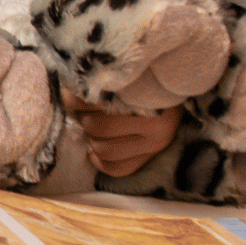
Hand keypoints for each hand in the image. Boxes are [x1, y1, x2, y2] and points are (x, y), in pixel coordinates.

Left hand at [62, 90, 180, 177]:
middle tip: (83, 110)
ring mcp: (155, 143)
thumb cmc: (145, 79)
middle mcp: (155, 124)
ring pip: (104, 150)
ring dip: (91, 138)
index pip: (96, 102)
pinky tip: (92, 153)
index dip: (75, 100)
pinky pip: (118, 168)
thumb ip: (102, 83)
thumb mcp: (127, 75)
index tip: (71, 94)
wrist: (178, 86)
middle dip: (83, 118)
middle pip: (97, 127)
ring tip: (92, 125)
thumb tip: (67, 92)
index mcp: (145, 97)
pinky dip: (99, 162)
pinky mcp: (152, 156)